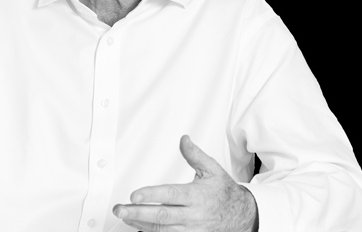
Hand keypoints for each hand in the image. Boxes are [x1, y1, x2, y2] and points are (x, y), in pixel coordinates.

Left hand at [113, 135, 257, 231]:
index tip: (134, 195)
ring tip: (123, 216)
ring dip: (140, 224)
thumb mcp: (212, 169)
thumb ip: (195, 155)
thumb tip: (183, 139)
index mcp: (196, 196)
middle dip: (138, 213)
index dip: (151, 196)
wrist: (242, 216)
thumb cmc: (224, 192)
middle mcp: (192, 216)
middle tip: (120, 209)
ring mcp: (191, 231)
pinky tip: (138, 227)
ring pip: (162, 231)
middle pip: (162, 216)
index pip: (170, 196)